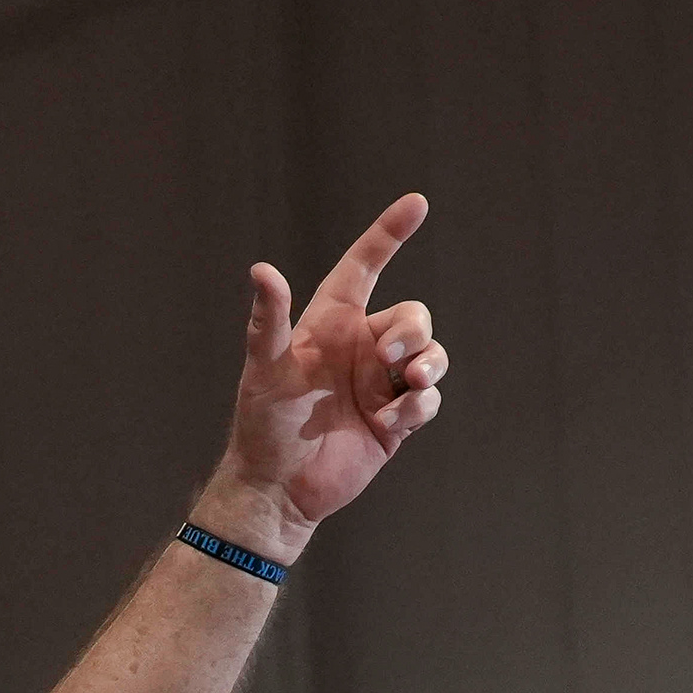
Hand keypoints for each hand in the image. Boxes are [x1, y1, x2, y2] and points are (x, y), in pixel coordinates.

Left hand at [205, 192, 444, 553]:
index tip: (417, 203)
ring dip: (428, 366)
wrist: (278, 489)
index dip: (388, 235)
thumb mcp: (264, 370)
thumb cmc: (262, 426)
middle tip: (388, 361)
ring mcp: (380, 384)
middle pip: (413, 317)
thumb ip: (268, 321)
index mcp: (331, 325)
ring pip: (430, 355)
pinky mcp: (395, 419)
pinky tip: (390, 423)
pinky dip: (417, 406)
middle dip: (413, 333)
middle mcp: (360, 348)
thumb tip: (261, 270)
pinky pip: (427, 399)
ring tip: (408, 386)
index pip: (365, 267)